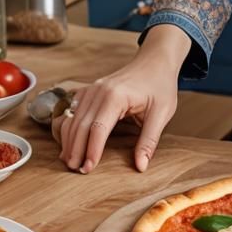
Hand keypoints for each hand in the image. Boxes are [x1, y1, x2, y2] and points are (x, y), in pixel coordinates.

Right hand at [57, 24, 189, 173]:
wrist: (155, 60)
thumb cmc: (160, 85)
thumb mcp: (162, 112)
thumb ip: (149, 140)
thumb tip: (141, 166)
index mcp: (117, 96)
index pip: (98, 128)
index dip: (91, 151)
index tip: (88, 169)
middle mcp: (100, 90)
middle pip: (80, 125)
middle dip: (75, 150)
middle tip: (75, 171)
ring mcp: (92, 89)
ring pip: (73, 118)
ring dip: (69, 141)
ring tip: (71, 162)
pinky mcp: (90, 90)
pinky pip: (74, 110)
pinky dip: (69, 128)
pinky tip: (69, 144)